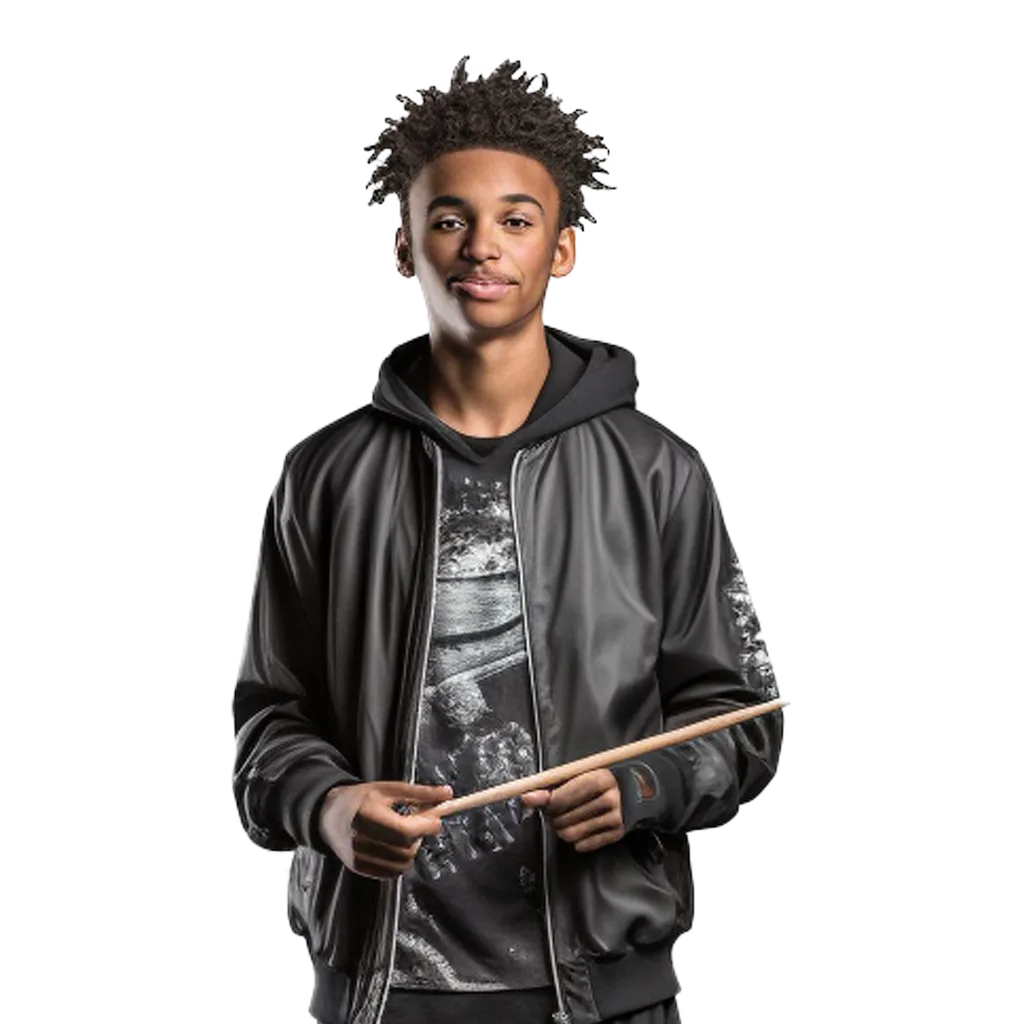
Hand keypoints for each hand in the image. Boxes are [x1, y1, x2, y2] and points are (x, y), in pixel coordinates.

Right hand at [318, 781, 451, 879]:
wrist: (329, 814)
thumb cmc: (361, 798)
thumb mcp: (389, 789)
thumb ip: (419, 793)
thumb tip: (447, 794)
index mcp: (368, 816)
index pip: (405, 831)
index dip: (426, 827)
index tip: (435, 819)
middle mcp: (361, 840)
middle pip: (405, 849)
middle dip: (418, 836)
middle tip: (416, 822)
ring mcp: (359, 858)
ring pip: (402, 864)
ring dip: (410, 850)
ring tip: (402, 833)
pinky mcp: (359, 869)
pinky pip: (391, 873)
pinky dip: (399, 861)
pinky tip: (393, 845)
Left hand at [521, 769, 624, 852]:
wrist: (640, 791)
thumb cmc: (603, 781)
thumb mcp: (584, 774)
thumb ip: (556, 784)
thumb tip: (528, 797)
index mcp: (599, 779)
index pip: (562, 797)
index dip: (544, 801)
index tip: (530, 800)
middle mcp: (608, 799)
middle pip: (563, 817)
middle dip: (554, 815)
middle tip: (557, 810)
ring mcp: (614, 818)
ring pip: (570, 833)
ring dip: (562, 829)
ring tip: (567, 820)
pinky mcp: (617, 834)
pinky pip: (583, 845)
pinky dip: (576, 840)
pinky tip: (580, 829)